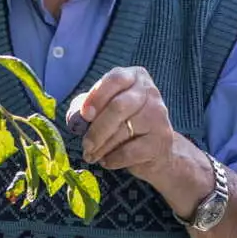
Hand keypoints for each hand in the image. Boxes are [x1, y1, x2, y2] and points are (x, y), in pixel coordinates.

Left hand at [67, 67, 183, 180]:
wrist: (157, 150)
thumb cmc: (125, 124)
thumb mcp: (105, 109)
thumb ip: (88, 107)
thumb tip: (75, 118)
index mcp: (135, 77)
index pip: (116, 79)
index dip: (97, 96)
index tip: (84, 115)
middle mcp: (150, 92)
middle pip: (118, 106)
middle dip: (96, 129)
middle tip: (86, 144)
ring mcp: (158, 116)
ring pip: (122, 131)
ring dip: (101, 148)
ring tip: (92, 155)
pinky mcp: (161, 140)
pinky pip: (129, 151)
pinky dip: (112, 159)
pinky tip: (108, 160)